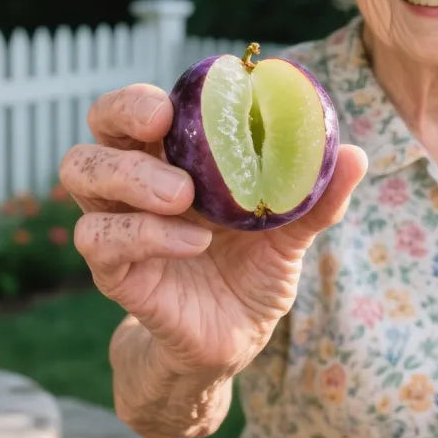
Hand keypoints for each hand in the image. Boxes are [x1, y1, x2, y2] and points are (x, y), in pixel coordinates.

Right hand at [59, 83, 366, 377]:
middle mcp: (134, 187)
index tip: (178, 101)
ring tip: (182, 195)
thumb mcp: (289, 233)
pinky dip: (144, 234)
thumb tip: (355, 154)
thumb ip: (316, 196)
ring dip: (130, 175)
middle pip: (96, 128)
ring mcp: (119, 226)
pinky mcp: (114, 272)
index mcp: (171, 162)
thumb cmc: (253, 272)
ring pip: (82, 175)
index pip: (135, 112)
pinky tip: (194, 244)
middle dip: (120, 115)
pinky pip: (101, 239)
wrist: (233, 340)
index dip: (142, 97)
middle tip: (162, 123)